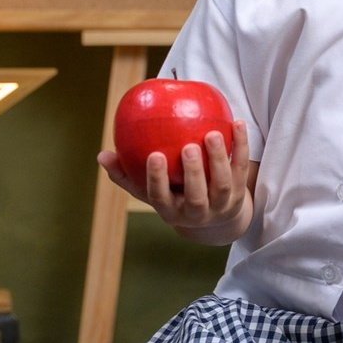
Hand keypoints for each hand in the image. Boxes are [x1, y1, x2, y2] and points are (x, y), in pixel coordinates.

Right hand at [99, 119, 251, 237]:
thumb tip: (102, 155)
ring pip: (223, 185)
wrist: (215, 220)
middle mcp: (197, 213)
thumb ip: (126, 174)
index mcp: (172, 212)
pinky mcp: (240, 194)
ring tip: (212, 134)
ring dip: (219, 159)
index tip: (154, 155)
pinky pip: (241, 168)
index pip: (161, 199)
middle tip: (188, 147)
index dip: (157, 180)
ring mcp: (221, 205)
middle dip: (193, 173)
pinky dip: (241, 146)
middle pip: (196, 196)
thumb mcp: (149, 190)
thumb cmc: (173, 196)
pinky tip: (237, 122)